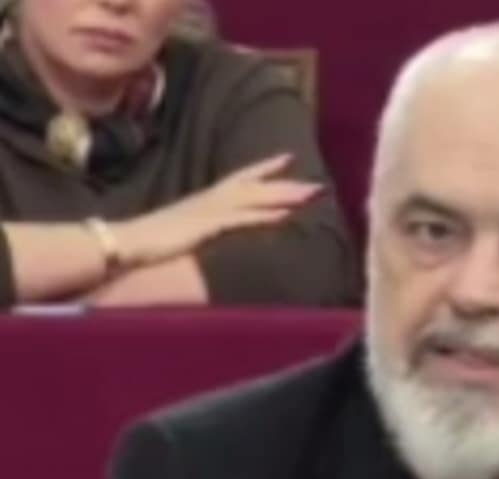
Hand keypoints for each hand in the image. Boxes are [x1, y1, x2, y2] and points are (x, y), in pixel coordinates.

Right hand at [112, 153, 322, 268]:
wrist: (123, 243)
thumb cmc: (149, 241)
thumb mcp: (182, 230)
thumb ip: (201, 226)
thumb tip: (212, 229)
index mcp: (205, 200)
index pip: (240, 178)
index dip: (265, 168)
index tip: (288, 158)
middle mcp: (211, 200)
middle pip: (256, 186)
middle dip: (287, 184)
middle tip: (318, 184)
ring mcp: (209, 211)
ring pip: (255, 199)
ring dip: (285, 196)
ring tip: (312, 194)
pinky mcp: (206, 227)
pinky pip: (242, 220)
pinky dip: (265, 216)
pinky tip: (285, 216)